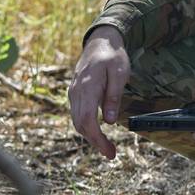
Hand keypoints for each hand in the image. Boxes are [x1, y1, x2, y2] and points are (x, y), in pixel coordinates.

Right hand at [68, 25, 130, 158]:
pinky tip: (97, 132)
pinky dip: (86, 126)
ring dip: (90, 136)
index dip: (97, 139)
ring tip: (106, 146)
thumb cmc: (113, 56)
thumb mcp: (120, 74)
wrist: (100, 41)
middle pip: (80, 124)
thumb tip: (109, 122)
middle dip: (95, 142)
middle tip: (111, 153)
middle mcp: (76, 92)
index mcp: (87, 87)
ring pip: (77, 121)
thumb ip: (113, 97)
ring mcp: (73, 93)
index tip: (109, 151)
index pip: (87, 120)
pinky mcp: (75, 93)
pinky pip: (77, 114)